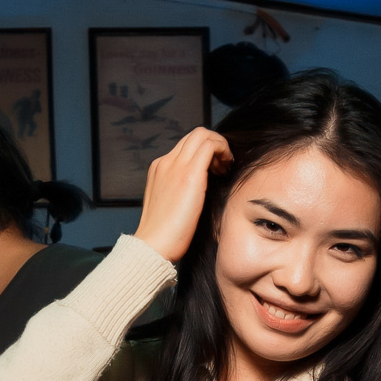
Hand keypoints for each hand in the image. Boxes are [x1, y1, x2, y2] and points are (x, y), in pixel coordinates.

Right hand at [134, 128, 232, 263]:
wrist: (153, 245)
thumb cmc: (165, 235)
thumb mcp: (170, 204)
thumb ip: (181, 190)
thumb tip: (200, 188)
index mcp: (159, 169)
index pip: (186, 146)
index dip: (205, 151)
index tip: (215, 168)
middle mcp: (166, 162)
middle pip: (195, 135)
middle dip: (215, 144)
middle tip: (224, 165)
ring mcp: (175, 166)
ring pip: (202, 135)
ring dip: (220, 146)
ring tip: (226, 166)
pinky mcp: (188, 174)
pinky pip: (209, 146)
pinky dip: (223, 150)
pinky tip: (227, 168)